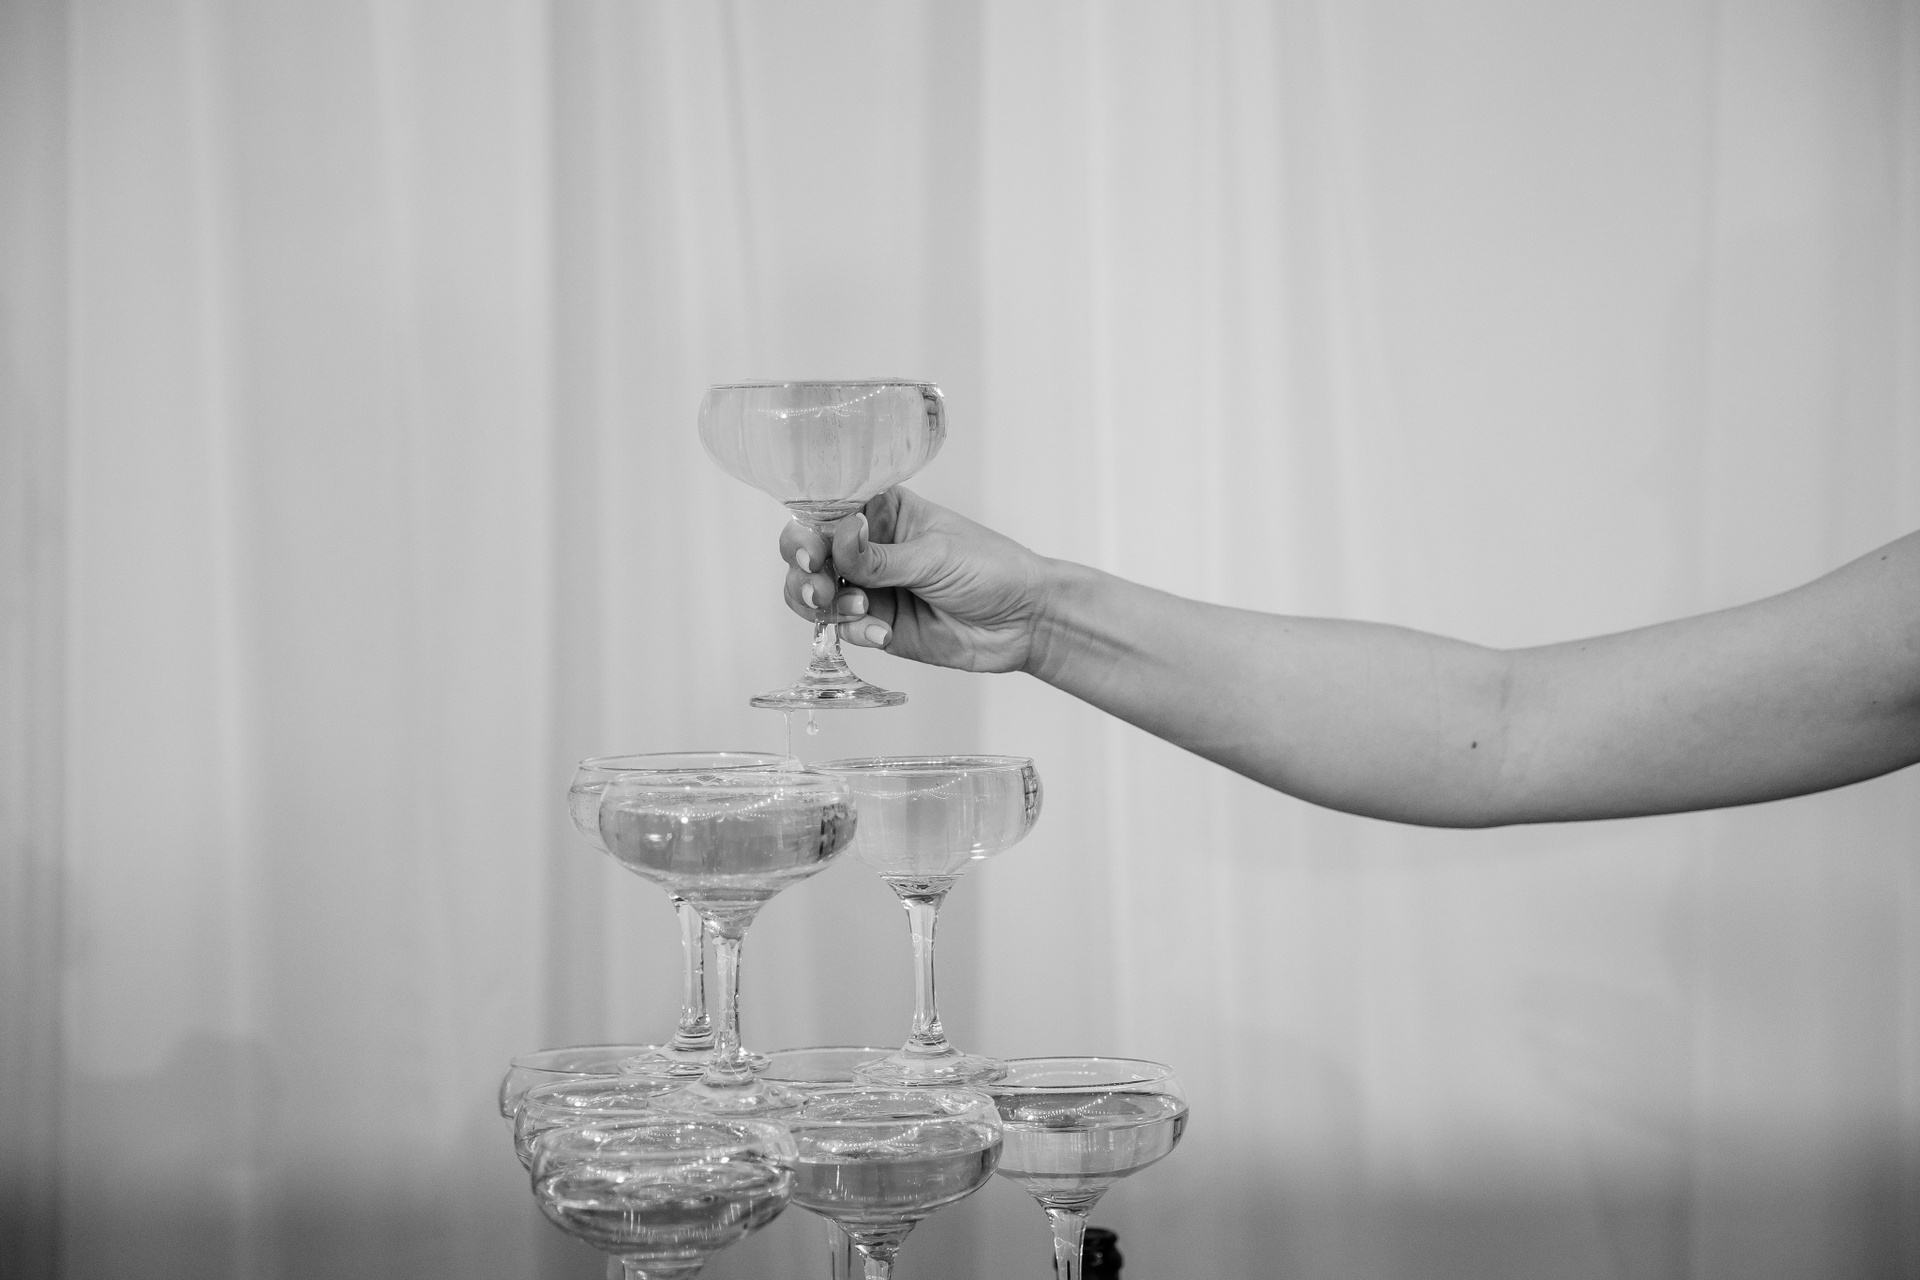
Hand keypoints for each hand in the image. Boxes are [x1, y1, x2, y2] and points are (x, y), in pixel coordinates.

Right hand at [779, 487, 1049, 673]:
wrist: (1024, 620)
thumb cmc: (991, 568)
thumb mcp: (934, 555)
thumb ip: (879, 557)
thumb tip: (837, 537)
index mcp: (883, 511)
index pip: (827, 511)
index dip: (807, 528)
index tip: (809, 548)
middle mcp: (868, 547)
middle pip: (808, 553)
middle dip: (804, 571)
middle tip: (821, 588)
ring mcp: (870, 588)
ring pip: (816, 594)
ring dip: (822, 604)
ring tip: (857, 610)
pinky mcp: (878, 626)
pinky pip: (845, 629)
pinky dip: (855, 632)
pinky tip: (883, 633)